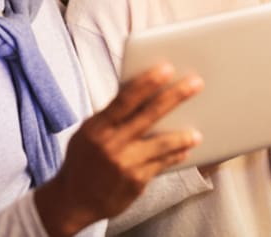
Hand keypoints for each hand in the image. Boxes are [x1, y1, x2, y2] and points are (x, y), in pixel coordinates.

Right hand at [35, 63, 202, 235]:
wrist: (73, 202)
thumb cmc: (83, 161)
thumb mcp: (88, 133)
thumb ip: (111, 116)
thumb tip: (139, 92)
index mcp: (97, 127)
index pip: (124, 100)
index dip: (147, 83)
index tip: (167, 68)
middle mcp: (111, 145)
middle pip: (149, 116)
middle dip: (175, 97)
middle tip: (197, 83)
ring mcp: (125, 165)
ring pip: (162, 145)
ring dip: (182, 137)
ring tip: (197, 132)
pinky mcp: (136, 183)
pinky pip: (162, 165)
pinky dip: (175, 156)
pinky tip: (185, 150)